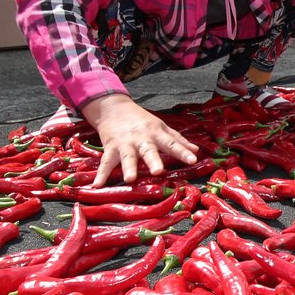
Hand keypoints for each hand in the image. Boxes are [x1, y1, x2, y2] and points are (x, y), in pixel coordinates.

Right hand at [80, 94, 199, 185]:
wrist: (114, 108)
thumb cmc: (141, 120)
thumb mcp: (161, 127)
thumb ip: (178, 140)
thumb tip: (196, 151)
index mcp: (156, 134)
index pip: (172, 143)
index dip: (182, 152)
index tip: (193, 160)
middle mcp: (141, 139)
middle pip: (148, 151)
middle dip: (153, 161)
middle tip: (158, 171)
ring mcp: (125, 144)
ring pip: (127, 157)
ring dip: (128, 168)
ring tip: (130, 179)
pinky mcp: (110, 148)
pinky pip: (105, 163)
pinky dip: (101, 175)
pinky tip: (97, 186)